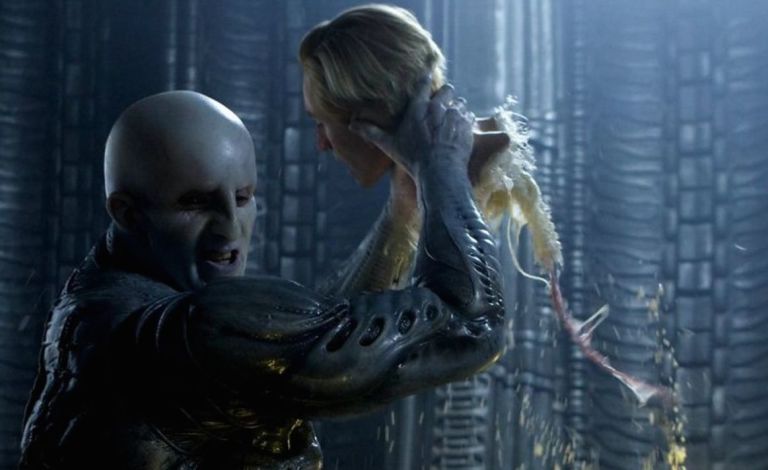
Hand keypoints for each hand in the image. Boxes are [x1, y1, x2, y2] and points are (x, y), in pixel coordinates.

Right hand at [350, 76, 474, 178]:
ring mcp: (454, 115)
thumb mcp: (389, 145)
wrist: (439, 171)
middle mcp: (437, 108)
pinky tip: (459, 129)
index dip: (426, 77)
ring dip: (456, 108)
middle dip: (445, 95)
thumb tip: (351, 124)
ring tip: (451, 119)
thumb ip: (371, 132)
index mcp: (418, 108)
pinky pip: (468, 116)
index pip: (423, 84)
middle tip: (441, 105)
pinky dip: (465, 120)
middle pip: (447, 89)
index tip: (428, 73)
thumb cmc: (412, 159)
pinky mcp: (466, 126)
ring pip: (459, 102)